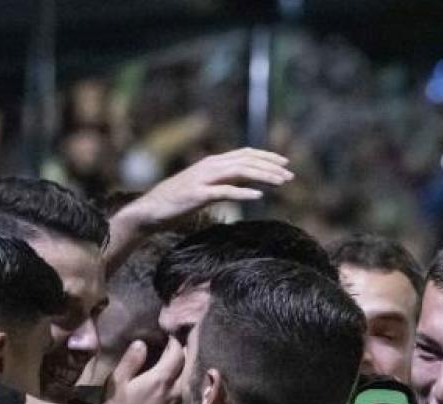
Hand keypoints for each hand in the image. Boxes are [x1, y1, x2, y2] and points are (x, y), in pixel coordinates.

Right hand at [103, 337, 183, 403]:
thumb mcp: (117, 383)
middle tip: (175, 347)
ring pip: (190, 379)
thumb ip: (131, 360)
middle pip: (189, 364)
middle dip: (184, 352)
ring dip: (184, 369)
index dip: (173, 341)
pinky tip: (173, 386)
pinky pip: (187, 395)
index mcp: (162, 379)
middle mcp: (177, 390)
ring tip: (175, 364)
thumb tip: (142, 343)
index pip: (178, 351)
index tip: (167, 337)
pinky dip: (183, 386)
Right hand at [126, 147, 291, 220]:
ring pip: (240, 172)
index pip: (245, 153)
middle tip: (290, 175)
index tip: (285, 163)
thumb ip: (224, 182)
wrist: (152, 210)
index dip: (266, 157)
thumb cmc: (178, 202)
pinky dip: (243, 192)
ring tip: (281, 183)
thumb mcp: (205, 187)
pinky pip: (225, 192)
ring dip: (263, 177)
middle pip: (247, 160)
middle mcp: (210, 166)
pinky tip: (258, 196)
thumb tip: (246, 183)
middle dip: (271, 166)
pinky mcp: (199, 194)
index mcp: (212, 162)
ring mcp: (204, 179)